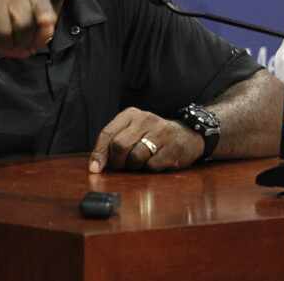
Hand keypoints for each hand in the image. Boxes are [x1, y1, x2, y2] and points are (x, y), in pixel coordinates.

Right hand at [0, 0, 56, 58]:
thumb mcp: (34, 35)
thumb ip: (44, 33)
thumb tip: (47, 24)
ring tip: (3, 42)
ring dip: (4, 44)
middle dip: (22, 42)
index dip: (45, 16)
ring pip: (3, 30)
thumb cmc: (14, 31)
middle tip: (18, 45)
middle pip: (23, 23)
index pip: (42, 5)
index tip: (46, 22)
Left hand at [88, 107, 204, 172]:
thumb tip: (95, 166)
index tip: (95, 169)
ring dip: (135, 166)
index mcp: (131, 115)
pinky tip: (156, 161)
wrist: (188, 134)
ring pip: (135, 157)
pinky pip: (152, 165)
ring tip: (142, 162)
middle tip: (123, 166)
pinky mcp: (173, 147)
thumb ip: (113, 144)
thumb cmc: (153, 136)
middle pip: (120, 146)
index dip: (99, 153)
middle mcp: (146, 119)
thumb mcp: (132, 132)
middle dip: (118, 162)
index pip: (108, 133)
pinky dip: (150, 169)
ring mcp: (161, 132)